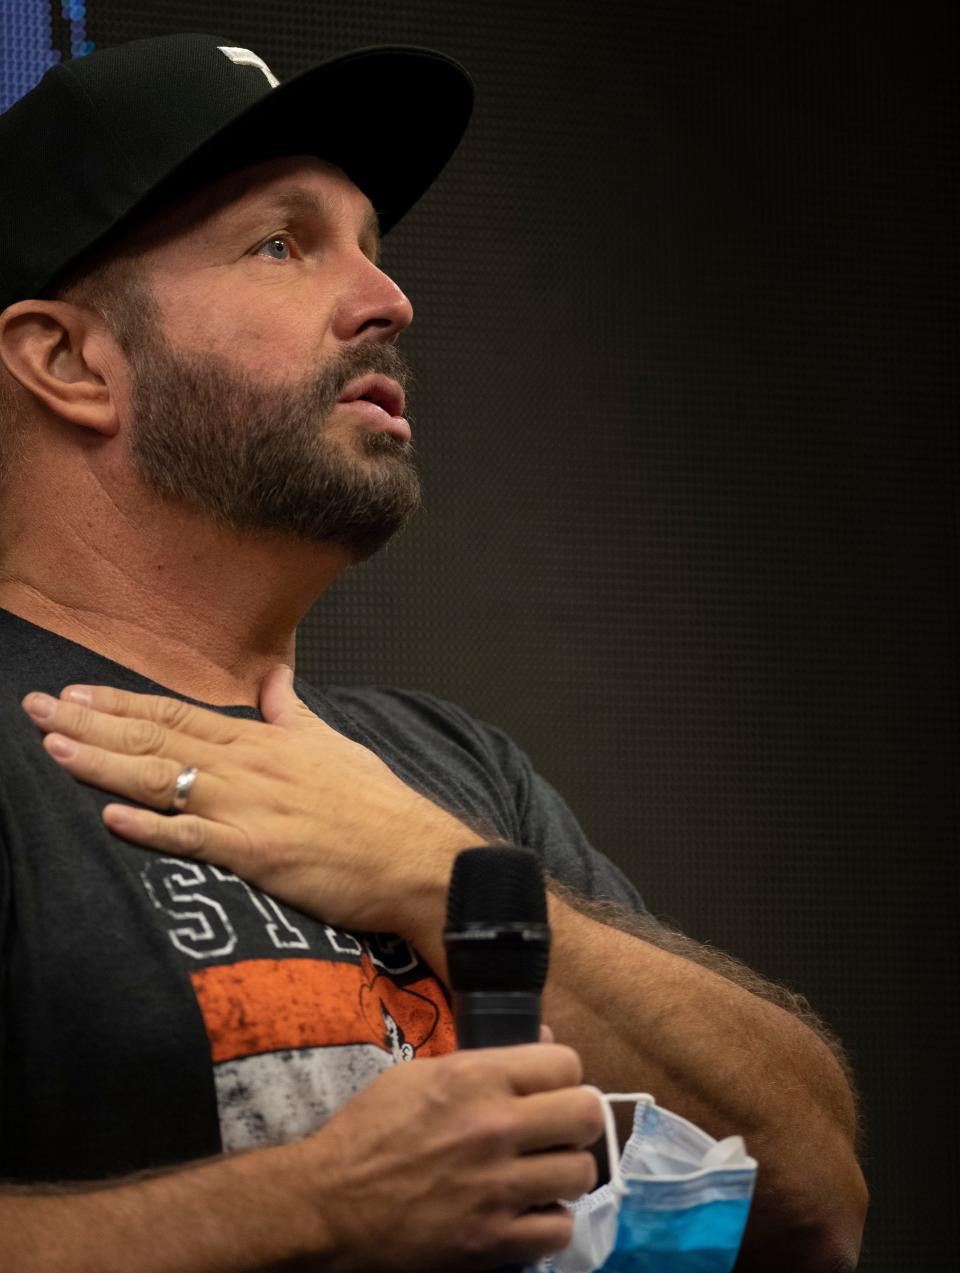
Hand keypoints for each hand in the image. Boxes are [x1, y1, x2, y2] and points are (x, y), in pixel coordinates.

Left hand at [21, 668, 483, 935]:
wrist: (414, 854)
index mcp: (260, 742)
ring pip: (164, 783)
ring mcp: (249, 810)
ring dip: (105, 765)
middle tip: (35, 709)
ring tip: (54, 748)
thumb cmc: (375, 803)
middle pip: (156, 741)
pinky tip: (111, 820)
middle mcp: (246, 768)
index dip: (120, 704)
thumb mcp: (333, 741)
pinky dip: (153, 830)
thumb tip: (275, 676)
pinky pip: (196, 840)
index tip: (73, 693)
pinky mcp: (258, 853)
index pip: (176, 714)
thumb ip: (292, 710)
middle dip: (91, 725)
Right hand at [291, 1043, 601, 1271]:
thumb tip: (544, 1043)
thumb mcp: (420, 1074)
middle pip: (587, 1114)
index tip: (548, 1089)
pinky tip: (526, 1211)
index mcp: (475, 1078)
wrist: (329, 1203)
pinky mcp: (493, 1241)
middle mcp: (495, 1127)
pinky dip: (547, 1221)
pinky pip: (558, 1229)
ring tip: (541, 1172)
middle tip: (555, 1130)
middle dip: (575, 1120)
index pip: (567, 1063)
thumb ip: (484, 1060)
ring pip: (581, 1173)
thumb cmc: (370, 1130)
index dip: (562, 1075)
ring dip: (564, 1172)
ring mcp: (498, 1188)